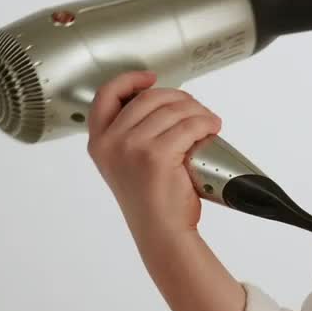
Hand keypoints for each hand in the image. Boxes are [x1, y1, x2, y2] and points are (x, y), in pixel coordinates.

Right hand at [86, 70, 222, 238]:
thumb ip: (129, 134)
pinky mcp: (157, 155)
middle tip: (196, 111)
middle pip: (150, 97)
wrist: (161, 232)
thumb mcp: (124, 163)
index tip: (150, 78)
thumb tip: (161, 104)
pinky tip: (212, 129)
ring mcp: (132, 147)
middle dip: (179, 98)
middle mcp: (111, 142)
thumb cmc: (150, 200)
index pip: (107, 95)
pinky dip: (206, 122)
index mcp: (99, 142)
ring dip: (198, 111)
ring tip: (209, 122)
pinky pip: (190, 125)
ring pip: (174, 110)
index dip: (130, 80)